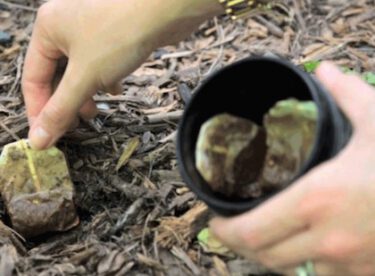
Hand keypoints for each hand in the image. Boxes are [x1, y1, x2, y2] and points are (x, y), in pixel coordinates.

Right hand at [22, 0, 221, 148]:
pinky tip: (115, 88)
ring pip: (79, 72)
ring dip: (85, 94)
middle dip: (66, 103)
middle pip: (57, 75)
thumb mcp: (85, 78)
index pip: (33, 78)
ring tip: (95, 111)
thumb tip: (39, 138)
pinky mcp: (112, 36)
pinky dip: (103, 80)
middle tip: (76, 124)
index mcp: (48, 29)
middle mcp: (65, 26)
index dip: (39, 110)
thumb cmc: (122, 34)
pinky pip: (99, 64)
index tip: (47, 135)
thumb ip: (61, 109)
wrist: (164, 11)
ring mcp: (90, 30)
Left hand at [210, 62, 374, 275]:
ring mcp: (347, 263)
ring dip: (269, 253)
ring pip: (289, 269)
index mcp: (317, 200)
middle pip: (262, 256)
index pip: (250, 231)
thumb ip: (346, 94)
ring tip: (262, 233)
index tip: (216, 219)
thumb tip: (324, 70)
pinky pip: (322, 275)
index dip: (225, 230)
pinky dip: (304, 262)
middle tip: (232, 225)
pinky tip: (304, 243)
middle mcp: (327, 238)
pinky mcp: (366, 273)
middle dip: (240, 243)